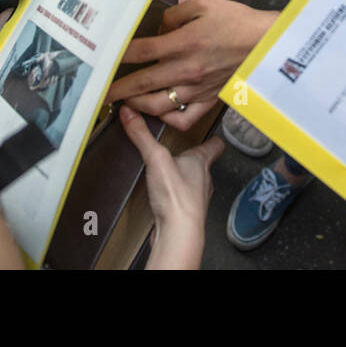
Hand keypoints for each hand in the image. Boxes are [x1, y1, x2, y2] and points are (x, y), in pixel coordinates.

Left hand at [107, 0, 277, 117]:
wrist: (267, 43)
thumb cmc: (237, 20)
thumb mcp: (203, 3)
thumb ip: (175, 14)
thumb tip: (160, 27)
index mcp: (183, 44)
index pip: (141, 51)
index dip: (118, 55)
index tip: (102, 58)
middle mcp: (186, 69)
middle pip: (142, 83)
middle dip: (117, 89)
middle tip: (99, 93)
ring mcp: (197, 88)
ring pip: (159, 104)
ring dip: (137, 105)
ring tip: (124, 102)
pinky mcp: (209, 99)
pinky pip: (185, 117)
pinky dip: (168, 119)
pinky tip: (158, 112)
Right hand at [119, 106, 223, 268]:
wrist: (179, 233)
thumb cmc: (177, 198)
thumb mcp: (156, 158)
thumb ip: (142, 135)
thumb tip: (130, 113)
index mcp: (200, 162)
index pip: (215, 145)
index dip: (213, 139)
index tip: (212, 133)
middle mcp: (202, 180)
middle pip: (203, 164)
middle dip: (194, 157)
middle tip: (184, 150)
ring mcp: (195, 199)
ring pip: (193, 183)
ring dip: (184, 177)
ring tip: (172, 172)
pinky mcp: (184, 213)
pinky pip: (181, 200)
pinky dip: (174, 196)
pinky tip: (164, 197)